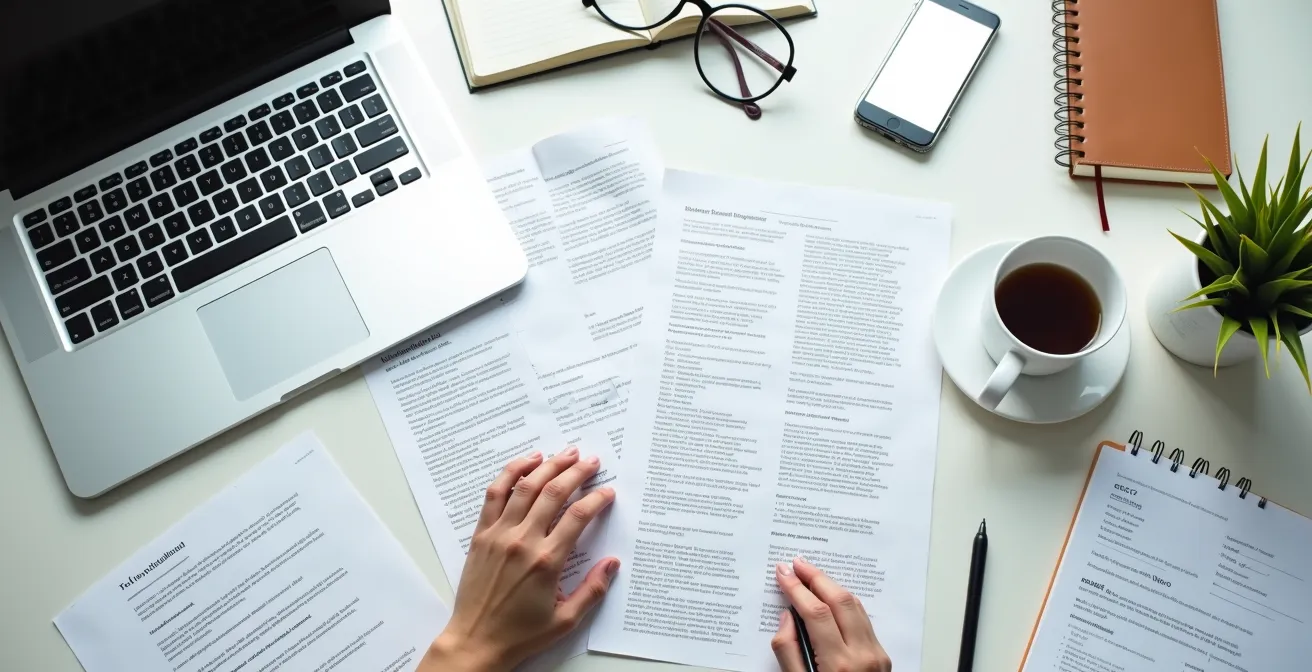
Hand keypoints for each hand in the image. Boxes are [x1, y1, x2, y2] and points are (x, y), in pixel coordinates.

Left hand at [419, 447, 618, 671]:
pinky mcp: (482, 535)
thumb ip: (593, 590)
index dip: (597, 499)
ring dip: (548, 465)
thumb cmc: (520, 634)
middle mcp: (523, 541)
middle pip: (554, 492)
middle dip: (576, 472)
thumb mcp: (566, 620)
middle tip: (591, 460)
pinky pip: (495, 494)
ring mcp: (499, 534)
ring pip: (526, 486)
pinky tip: (527, 461)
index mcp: (547, 561)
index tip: (608, 492)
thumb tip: (613, 563)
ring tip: (565, 453)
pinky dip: (511, 472)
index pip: (578, 516)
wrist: (476, 641)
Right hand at [773, 557, 891, 671]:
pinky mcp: (881, 655)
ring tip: (811, 574)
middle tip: (797, 564)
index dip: (797, 589)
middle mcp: (862, 655)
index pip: (816, 614)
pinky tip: (831, 597)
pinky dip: (845, 602)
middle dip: (816, 577)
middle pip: (840, 601)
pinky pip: (862, 619)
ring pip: (855, 606)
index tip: (783, 573)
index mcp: (838, 665)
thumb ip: (789, 652)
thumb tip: (787, 618)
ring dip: (832, 586)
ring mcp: (876, 654)